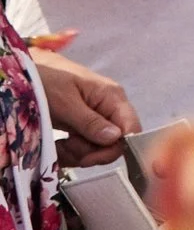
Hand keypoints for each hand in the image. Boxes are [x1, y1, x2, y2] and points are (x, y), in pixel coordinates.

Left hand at [31, 49, 139, 166]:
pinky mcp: (84, 125)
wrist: (28, 71)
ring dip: (78, 153)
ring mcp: (97, 118)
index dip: (114, 148)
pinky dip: (72, 151)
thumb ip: (90, 122)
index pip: (130, 130)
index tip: (87, 158)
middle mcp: (110, 109)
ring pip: (99, 148)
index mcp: (112, 98)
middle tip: (67, 145)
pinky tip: (59, 145)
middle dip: (90, 152)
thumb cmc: (47, 80)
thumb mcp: (65, 102)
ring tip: (60, 144)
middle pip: (114, 143)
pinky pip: (86, 147)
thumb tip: (116, 138)